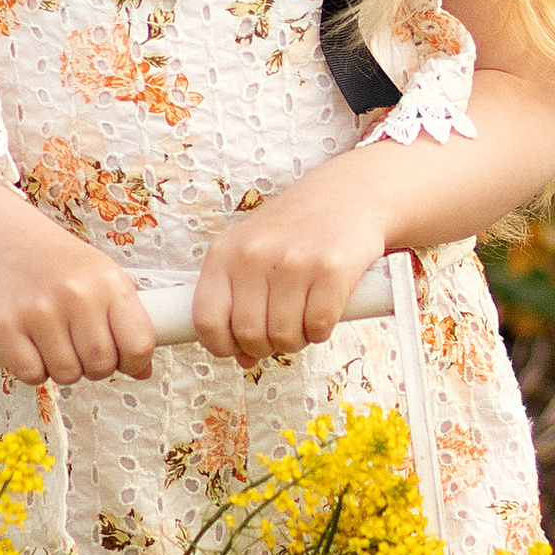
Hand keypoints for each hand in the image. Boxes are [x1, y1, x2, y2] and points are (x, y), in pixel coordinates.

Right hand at [0, 223, 158, 387]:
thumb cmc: (56, 263)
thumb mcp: (100, 277)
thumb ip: (125, 321)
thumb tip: (143, 372)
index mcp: (108, 281)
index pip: (139, 345)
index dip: (132, 362)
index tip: (120, 359)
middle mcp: (76, 294)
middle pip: (101, 365)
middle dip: (93, 369)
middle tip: (79, 350)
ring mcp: (38, 310)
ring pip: (66, 375)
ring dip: (61, 369)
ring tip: (52, 344)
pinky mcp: (3, 325)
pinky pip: (31, 374)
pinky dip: (32, 370)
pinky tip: (29, 347)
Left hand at [193, 165, 391, 362]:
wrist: (348, 194)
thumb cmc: (294, 231)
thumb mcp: (253, 256)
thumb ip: (239, 304)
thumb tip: (243, 359)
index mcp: (224, 252)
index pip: (206, 320)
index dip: (221, 345)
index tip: (238, 346)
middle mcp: (254, 254)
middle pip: (248, 335)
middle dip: (266, 346)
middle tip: (280, 332)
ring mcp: (294, 261)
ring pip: (284, 337)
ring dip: (295, 340)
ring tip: (302, 319)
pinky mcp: (332, 269)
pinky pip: (318, 328)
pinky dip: (321, 331)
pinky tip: (323, 311)